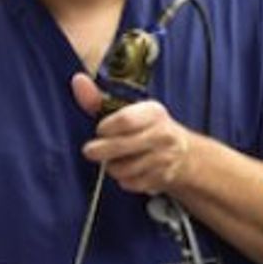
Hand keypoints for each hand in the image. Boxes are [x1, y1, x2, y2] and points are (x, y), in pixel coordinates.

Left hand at [71, 73, 193, 193]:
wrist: (184, 154)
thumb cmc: (147, 128)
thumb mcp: (128, 110)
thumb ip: (99, 99)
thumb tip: (77, 81)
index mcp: (153, 112)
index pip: (125, 120)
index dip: (106, 127)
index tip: (100, 130)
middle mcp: (162, 134)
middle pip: (122, 146)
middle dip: (100, 151)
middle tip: (91, 151)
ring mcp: (164, 158)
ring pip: (124, 168)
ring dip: (112, 166)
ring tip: (114, 160)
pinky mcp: (162, 177)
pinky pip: (132, 183)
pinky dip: (124, 180)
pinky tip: (128, 171)